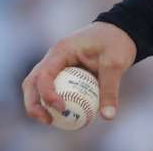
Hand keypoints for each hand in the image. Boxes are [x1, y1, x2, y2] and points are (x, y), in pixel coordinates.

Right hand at [21, 22, 136, 125]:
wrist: (120, 30)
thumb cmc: (116, 42)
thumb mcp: (116, 64)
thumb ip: (110, 89)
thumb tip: (108, 117)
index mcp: (62, 51)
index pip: (44, 74)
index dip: (47, 94)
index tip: (62, 108)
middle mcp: (54, 57)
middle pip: (32, 82)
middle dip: (33, 104)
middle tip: (47, 121)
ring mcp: (56, 64)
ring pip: (37, 86)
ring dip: (39, 104)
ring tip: (52, 121)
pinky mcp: (62, 72)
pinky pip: (53, 88)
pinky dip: (54, 102)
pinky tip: (65, 116)